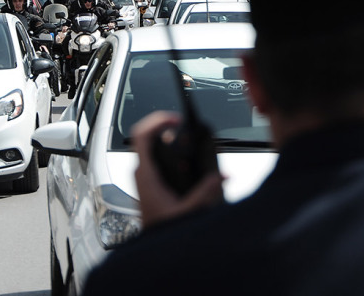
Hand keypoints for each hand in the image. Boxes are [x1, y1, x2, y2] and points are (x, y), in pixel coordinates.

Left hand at [131, 111, 223, 228]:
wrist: (152, 244)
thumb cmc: (160, 229)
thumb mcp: (186, 211)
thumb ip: (205, 194)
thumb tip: (221, 176)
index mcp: (145, 174)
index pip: (141, 135)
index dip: (157, 120)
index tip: (175, 119)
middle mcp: (141, 171)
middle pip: (147, 135)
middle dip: (165, 124)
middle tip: (183, 122)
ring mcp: (143, 174)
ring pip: (150, 144)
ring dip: (166, 134)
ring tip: (182, 130)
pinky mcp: (149, 179)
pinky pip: (154, 153)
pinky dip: (167, 146)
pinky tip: (181, 150)